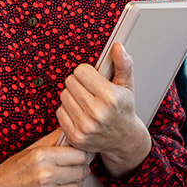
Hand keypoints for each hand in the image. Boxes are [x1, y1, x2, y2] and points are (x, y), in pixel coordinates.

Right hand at [0, 130, 89, 186]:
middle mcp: (45, 176)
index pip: (80, 155)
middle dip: (78, 169)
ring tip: (59, 181)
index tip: (76, 158)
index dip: (80, 156)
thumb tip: (73, 133)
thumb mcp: (31, 150)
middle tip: (70, 170)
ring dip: (72, 184)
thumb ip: (54, 140)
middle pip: (81, 171)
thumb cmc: (14, 170)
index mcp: (42, 156)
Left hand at [57, 43, 150, 177]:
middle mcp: (97, 112)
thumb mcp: (127, 85)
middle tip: (90, 91)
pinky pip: (60, 112)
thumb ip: (123, 64)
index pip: (81, 71)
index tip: (94, 79)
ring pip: (64, 95)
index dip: (87, 73)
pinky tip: (80, 113)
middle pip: (70, 82)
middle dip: (79, 83)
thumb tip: (117, 47)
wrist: (124, 140)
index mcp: (110, 97)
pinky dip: (68, 110)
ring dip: (72, 96)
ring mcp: (85, 126)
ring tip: (85, 101)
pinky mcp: (75, 136)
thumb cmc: (124, 109)